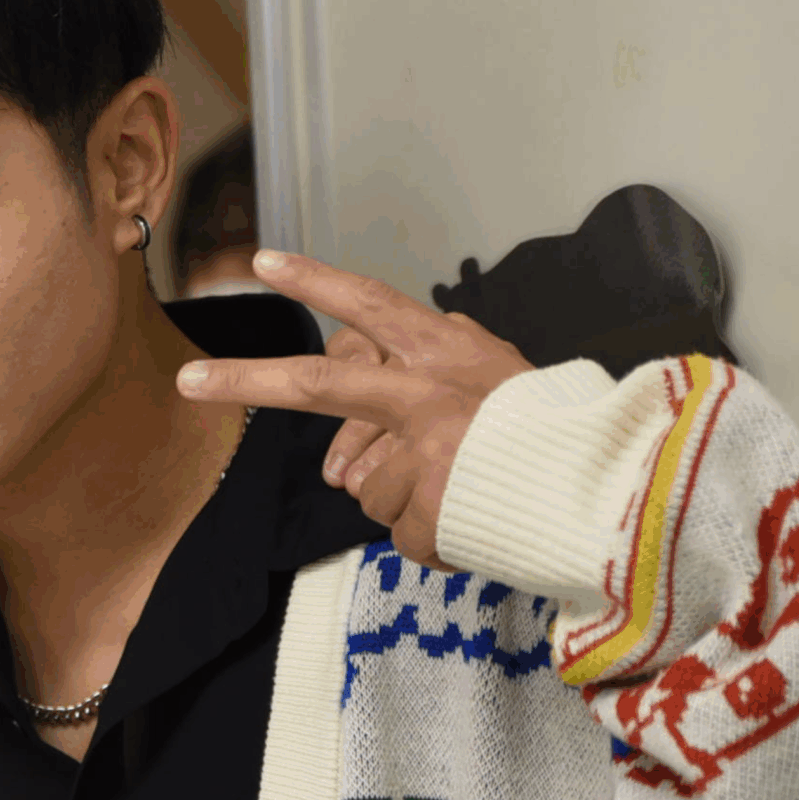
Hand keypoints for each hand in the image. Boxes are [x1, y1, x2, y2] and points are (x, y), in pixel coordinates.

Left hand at [175, 250, 533, 565]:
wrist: (611, 492)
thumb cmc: (559, 433)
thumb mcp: (504, 378)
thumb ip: (436, 375)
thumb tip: (360, 422)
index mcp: (449, 355)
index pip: (373, 306)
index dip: (318, 282)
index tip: (264, 262)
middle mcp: (427, 396)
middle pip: (318, 385)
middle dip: (245, 380)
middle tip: (187, 380)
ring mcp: (424, 455)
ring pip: (365, 484)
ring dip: (399, 498)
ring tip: (461, 494)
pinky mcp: (427, 511)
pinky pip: (399, 531)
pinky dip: (429, 537)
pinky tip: (470, 524)